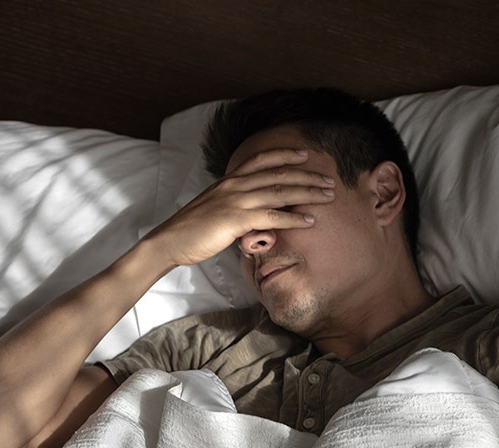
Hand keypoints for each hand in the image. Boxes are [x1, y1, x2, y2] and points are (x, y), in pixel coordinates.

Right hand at [143, 148, 335, 267]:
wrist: (170, 241)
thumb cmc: (193, 229)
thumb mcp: (216, 210)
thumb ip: (238, 208)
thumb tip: (258, 218)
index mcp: (229, 181)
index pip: (260, 160)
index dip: (284, 155)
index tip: (304, 155)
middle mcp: (234, 185)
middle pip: (278, 174)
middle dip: (307, 175)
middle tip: (328, 180)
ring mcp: (235, 201)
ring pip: (279, 192)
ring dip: (308, 193)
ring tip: (328, 196)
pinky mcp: (236, 220)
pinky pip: (272, 217)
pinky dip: (293, 218)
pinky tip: (309, 220)